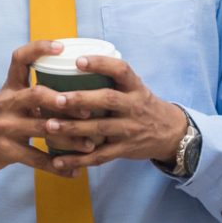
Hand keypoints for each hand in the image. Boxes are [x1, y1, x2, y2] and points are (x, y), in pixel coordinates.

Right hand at [0, 41, 101, 178]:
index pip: (20, 58)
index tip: (61, 46)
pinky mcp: (5, 150)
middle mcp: (8, 103)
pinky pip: (35, 158)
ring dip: (69, 137)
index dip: (40, 48)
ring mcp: (6, 127)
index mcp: (10, 87)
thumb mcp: (6, 100)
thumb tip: (71, 87)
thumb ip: (31, 92)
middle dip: (61, 100)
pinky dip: (56, 167)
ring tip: (90, 144)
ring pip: (41, 129)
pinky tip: (73, 171)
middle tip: (86, 109)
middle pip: (35, 94)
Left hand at [41, 55, 188, 167]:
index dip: (100, 64)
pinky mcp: (124, 149)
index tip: (78, 61)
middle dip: (81, 99)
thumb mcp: (136, 88)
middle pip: (108, 100)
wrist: (171, 133)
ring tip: (49, 126)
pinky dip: (78, 160)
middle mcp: (134, 107)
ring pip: (100, 128)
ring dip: (73, 128)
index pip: (121, 70)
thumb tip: (73, 64)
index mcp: (135, 87)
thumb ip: (112, 80)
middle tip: (57, 98)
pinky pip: (100, 156)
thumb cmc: (143, 106)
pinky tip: (59, 161)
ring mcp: (130, 129)